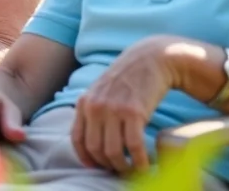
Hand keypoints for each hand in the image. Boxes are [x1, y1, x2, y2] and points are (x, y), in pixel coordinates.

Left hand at [72, 36, 178, 175]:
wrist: (151, 58)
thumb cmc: (128, 77)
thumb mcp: (101, 90)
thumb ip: (93, 111)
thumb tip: (91, 143)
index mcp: (84, 102)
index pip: (77, 139)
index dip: (86, 158)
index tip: (97, 168)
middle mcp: (95, 106)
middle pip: (95, 149)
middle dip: (107, 165)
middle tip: (119, 170)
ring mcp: (113, 109)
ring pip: (113, 152)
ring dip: (123, 167)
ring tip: (132, 170)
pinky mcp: (134, 112)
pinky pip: (134, 147)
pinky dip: (139, 161)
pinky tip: (145, 165)